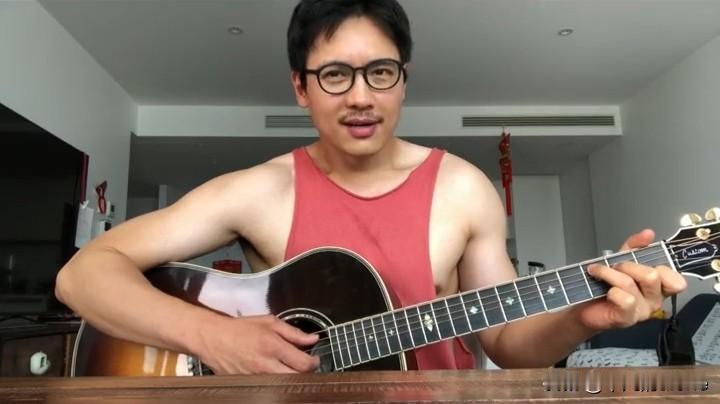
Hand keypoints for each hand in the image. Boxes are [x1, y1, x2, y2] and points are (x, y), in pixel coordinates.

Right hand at [196, 314, 319, 374]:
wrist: (213, 338)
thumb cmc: (240, 329)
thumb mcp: (269, 322)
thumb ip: (293, 332)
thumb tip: (312, 339)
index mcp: (273, 346)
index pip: (304, 364)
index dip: (314, 363)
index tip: (314, 359)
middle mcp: (265, 365)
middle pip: (296, 378)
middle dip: (304, 373)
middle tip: (304, 366)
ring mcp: (255, 378)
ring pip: (283, 385)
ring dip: (290, 378)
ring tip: (289, 368)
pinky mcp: (247, 385)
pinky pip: (268, 387)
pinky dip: (275, 382)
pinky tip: (274, 373)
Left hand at [575, 229, 686, 330]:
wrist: (585, 306)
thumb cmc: (605, 285)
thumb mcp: (621, 260)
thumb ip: (635, 246)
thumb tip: (648, 233)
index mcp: (658, 286)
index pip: (676, 279)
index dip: (664, 268)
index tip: (644, 260)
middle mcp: (654, 299)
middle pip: (652, 276)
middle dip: (628, 266)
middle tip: (615, 266)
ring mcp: (642, 311)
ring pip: (631, 284)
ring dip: (610, 274)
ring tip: (598, 272)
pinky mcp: (627, 318)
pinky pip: (625, 299)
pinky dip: (611, 291)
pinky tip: (604, 291)